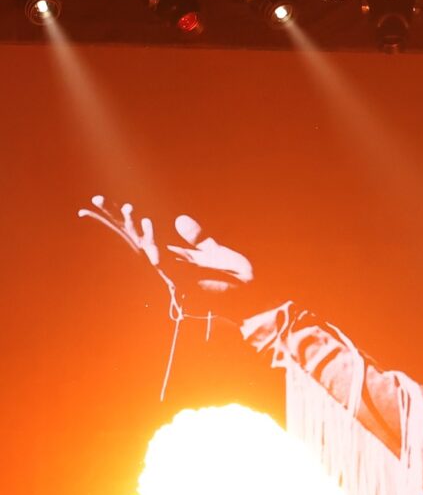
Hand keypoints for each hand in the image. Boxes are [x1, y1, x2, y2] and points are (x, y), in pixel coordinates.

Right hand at [78, 197, 255, 318]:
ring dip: (132, 227)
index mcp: (174, 255)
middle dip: (116, 220)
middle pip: (135, 239)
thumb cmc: (237, 277)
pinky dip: (153, 240)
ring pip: (143, 247)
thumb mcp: (214, 250)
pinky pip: (161, 257)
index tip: (111, 201)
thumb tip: (178, 219)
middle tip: (95, 200)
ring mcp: (173, 271)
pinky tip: (148, 221)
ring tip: (124, 206)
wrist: (254, 294)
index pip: (144, 234)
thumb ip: (197, 237)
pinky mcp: (181, 277)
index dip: (128, 219)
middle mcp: (169, 263)